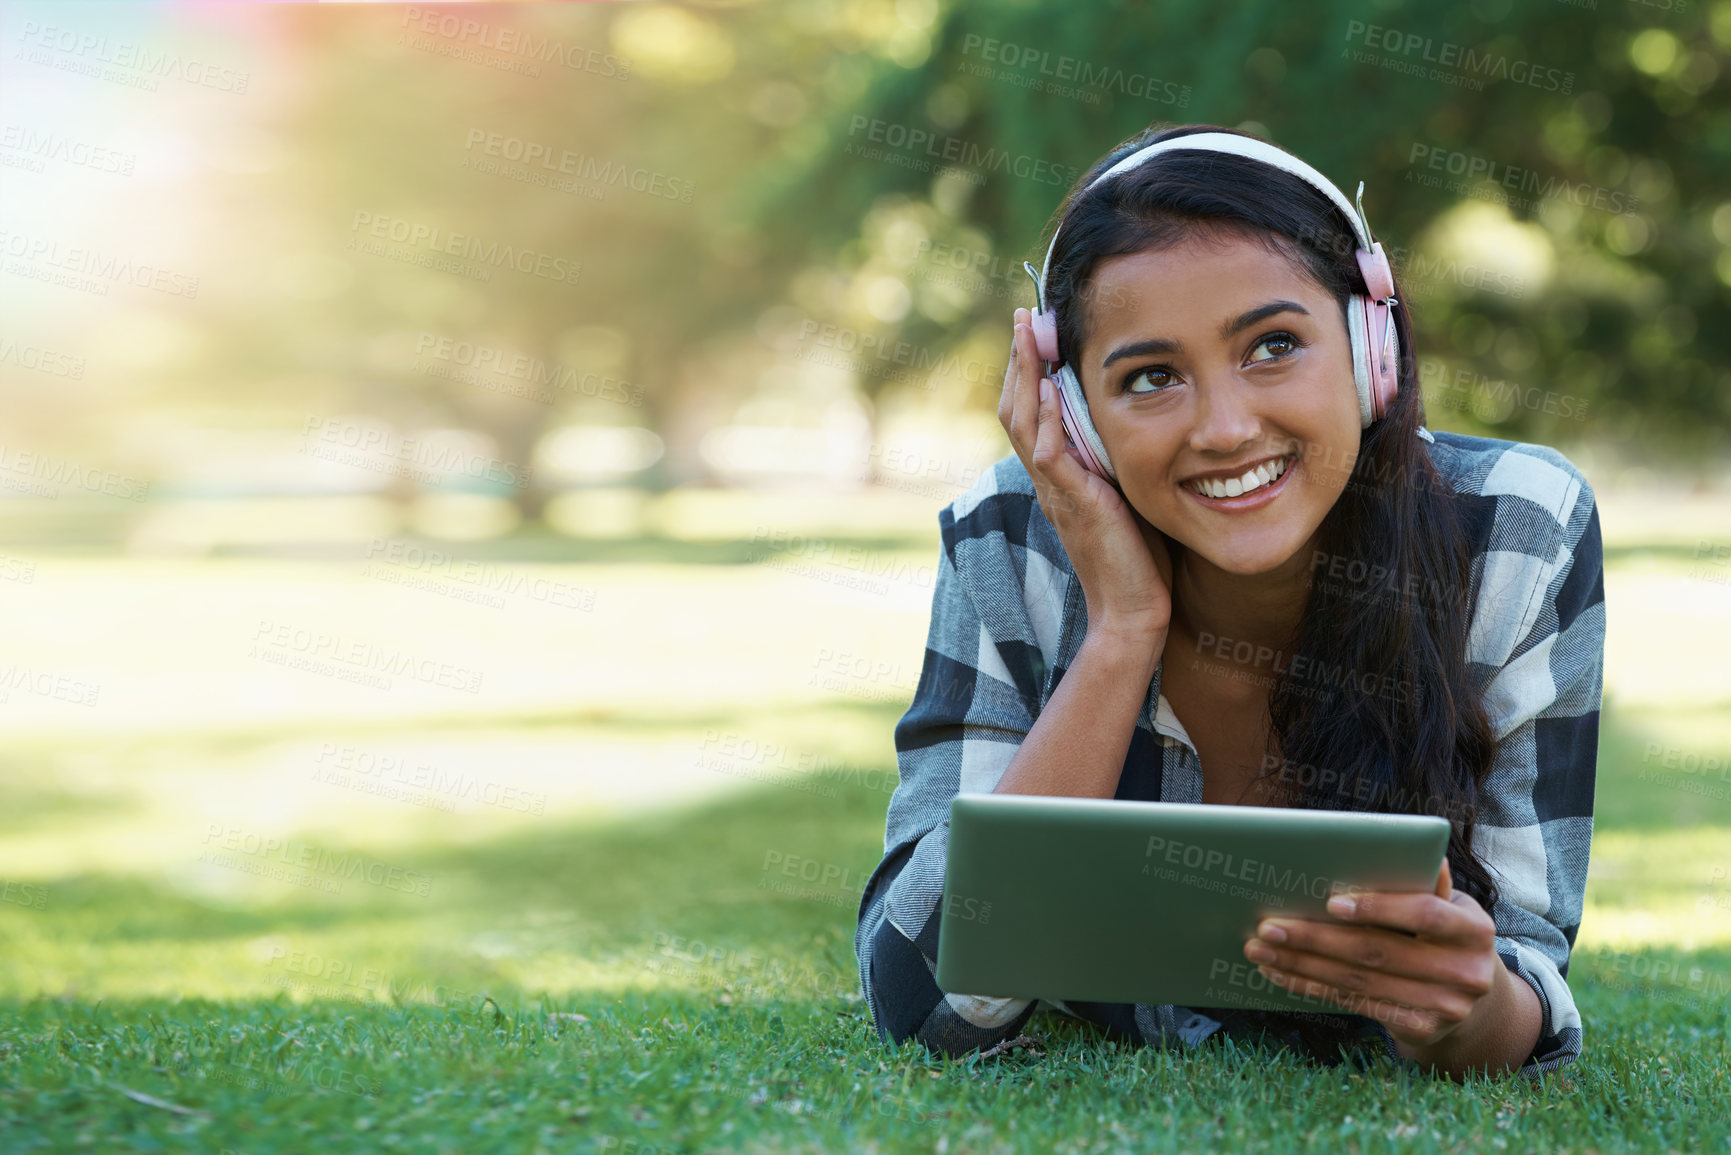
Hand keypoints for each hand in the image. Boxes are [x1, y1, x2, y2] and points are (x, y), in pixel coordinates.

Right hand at [997, 307, 1173, 642]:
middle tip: (1025, 316)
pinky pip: (1048, 454)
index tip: (1037, 331)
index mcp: (1059, 477)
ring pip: (1022, 423)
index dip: (1029, 372)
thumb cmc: (1139, 560)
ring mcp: (1056, 492)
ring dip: (1024, 374)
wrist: (1133, 612)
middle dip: (1020, 359)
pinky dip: (1044, 417)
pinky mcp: (1074, 504)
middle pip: (1016, 409)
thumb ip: (1119, 461)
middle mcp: (1049, 481)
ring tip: (1028, 333)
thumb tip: (1136, 422)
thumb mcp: (1128, 495)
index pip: (1030, 414)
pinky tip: (1048, 385)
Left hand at [1240, 860, 1502, 1050]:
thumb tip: (1418, 844)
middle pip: (1378, 952)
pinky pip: (1355, 1004)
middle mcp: (1466, 972)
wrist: (1472, 1000)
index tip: (1330, 902)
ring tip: (1260, 948)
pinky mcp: (1421, 1030)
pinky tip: (1280, 972)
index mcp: (1473, 929)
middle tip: (1267, 925)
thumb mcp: (1448, 907)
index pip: (1423, 914)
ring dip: (1302, 964)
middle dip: (1316, 937)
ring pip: (1359, 981)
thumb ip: (1426, 883)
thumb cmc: (1443, 935)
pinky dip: (1312, 986)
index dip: (1378, 908)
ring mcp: (1446, 1007)